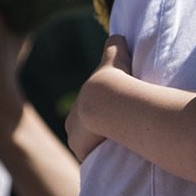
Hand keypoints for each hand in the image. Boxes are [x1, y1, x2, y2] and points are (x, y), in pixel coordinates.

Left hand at [65, 35, 131, 161]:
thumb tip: (118, 35)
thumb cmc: (110, 80)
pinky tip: (120, 160)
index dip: (101, 118)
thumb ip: (114, 46)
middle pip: (87, 136)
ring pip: (92, 149)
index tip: (115, 120)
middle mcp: (71, 127)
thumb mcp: (113, 57)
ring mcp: (77, 142)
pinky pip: (98, 161)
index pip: (88, 117)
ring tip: (123, 150)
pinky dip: (106, 160)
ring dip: (103, 150)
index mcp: (76, 110)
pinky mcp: (84, 154)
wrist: (105, 99)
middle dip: (100, 137)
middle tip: (120, 137)